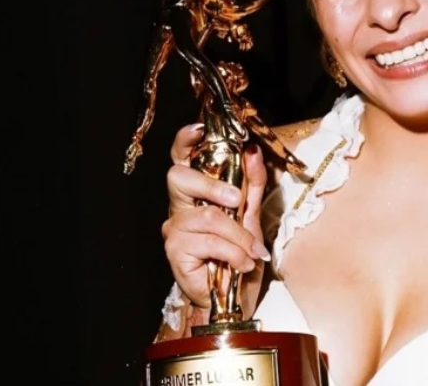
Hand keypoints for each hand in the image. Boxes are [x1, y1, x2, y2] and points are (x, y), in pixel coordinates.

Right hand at [161, 123, 270, 309]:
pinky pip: (210, 241)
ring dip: (239, 236)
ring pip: (208, 216)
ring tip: (252, 253)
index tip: (199, 129)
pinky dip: (234, 252)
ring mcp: (174, 229)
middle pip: (179, 178)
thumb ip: (252, 185)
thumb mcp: (253, 217)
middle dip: (212, 186)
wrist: (237, 299)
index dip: (185, 141)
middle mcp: (180, 208)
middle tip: (236, 201)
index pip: (182, 159)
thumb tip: (251, 151)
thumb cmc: (240, 257)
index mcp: (196, 194)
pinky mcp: (175, 251)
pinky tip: (242, 264)